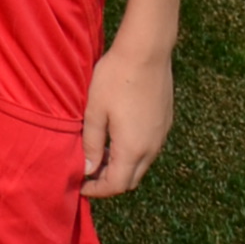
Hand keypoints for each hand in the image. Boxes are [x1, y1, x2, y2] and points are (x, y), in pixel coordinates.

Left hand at [79, 38, 175, 197]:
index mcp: (133, 148)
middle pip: (131, 179)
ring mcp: (161, 136)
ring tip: (97, 155)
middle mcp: (151, 148)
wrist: (147, 52)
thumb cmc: (115, 78)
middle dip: (108, 182)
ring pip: (141, 165)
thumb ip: (91, 142)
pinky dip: (131, 154)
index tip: (80, 186)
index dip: (97, 190)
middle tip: (86, 173)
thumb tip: (88, 169)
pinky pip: (148, 149)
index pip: (116, 185)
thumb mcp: (95, 111)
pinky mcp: (165, 123)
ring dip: (120, 167)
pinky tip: (115, 139)